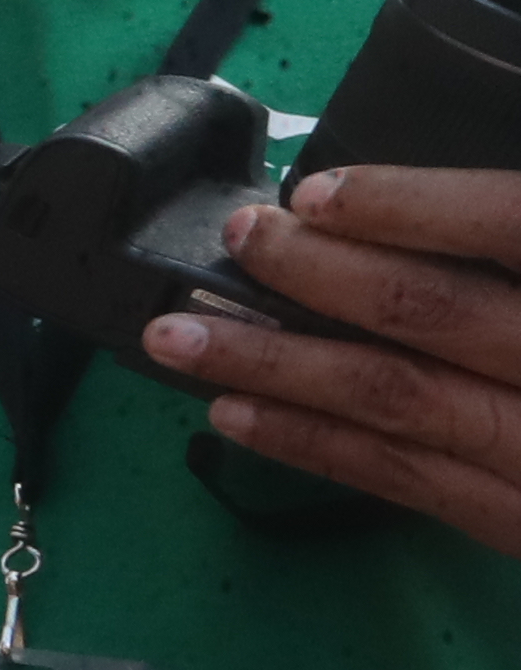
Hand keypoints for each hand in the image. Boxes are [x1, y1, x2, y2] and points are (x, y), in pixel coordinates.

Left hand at [161, 169, 520, 552]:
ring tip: (182, 333)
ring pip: (399, 400)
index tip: (322, 191)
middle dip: (320, 274)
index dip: (413, 205)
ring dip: (277, 363)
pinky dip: (313, 441)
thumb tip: (434, 198)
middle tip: (239, 238)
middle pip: (438, 313)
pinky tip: (236, 412)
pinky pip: (405, 479)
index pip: (518, 225)